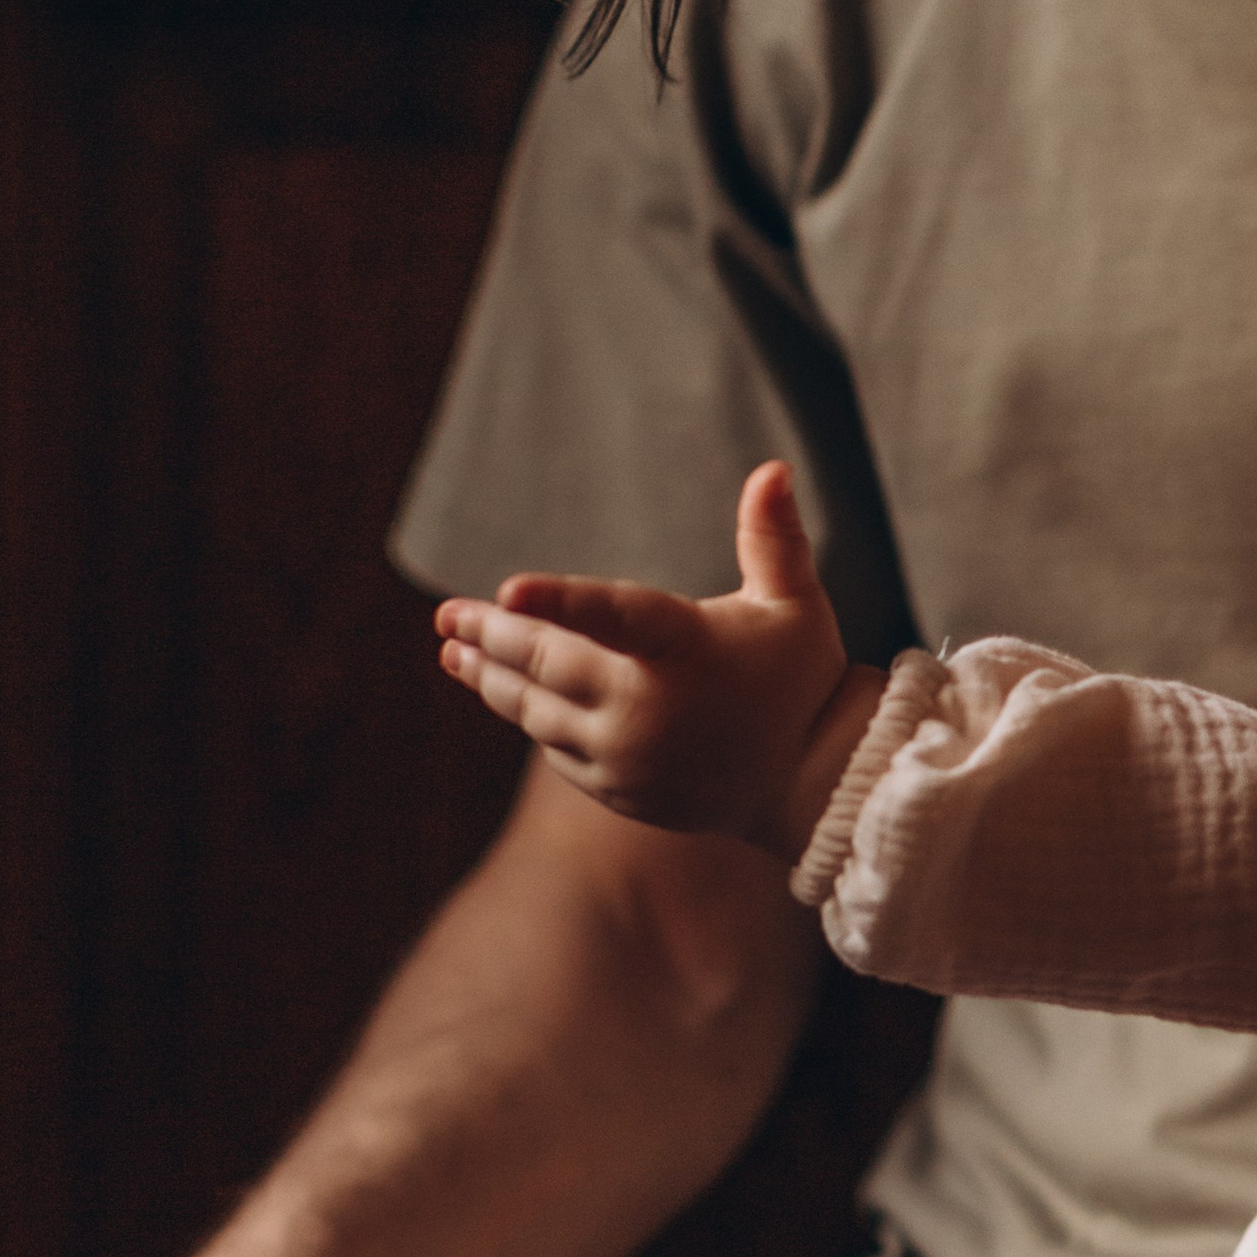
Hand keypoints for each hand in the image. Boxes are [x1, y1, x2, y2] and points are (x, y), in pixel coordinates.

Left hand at [438, 461, 877, 851]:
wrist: (809, 783)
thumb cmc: (799, 678)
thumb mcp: (796, 603)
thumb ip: (773, 538)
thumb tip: (773, 468)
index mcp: (686, 651)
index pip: (616, 618)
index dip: (561, 602)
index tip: (507, 589)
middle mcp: (647, 708)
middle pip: (548, 664)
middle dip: (492, 636)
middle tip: (448, 615)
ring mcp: (627, 755)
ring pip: (538, 712)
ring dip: (492, 679)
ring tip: (455, 653)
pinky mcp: (618, 789)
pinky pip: (557, 749)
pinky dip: (531, 717)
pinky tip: (507, 692)